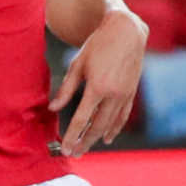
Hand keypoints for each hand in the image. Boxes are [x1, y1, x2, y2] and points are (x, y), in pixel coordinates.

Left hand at [50, 8, 145, 158]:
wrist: (126, 31)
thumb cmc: (97, 45)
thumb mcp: (77, 64)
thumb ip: (66, 89)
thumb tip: (53, 109)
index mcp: (97, 87)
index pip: (81, 119)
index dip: (72, 136)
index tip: (64, 148)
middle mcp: (113, 94)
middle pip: (97, 126)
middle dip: (84, 142)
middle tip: (73, 154)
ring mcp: (125, 95)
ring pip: (110, 124)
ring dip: (97, 139)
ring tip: (85, 149)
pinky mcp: (132, 92)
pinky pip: (122, 116)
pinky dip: (114, 129)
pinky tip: (107, 138)